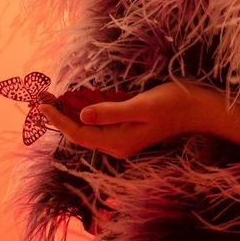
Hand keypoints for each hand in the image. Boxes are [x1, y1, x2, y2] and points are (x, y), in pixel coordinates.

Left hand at [38, 79, 204, 159]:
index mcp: (117, 142)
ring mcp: (123, 137)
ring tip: (52, 96)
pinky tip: (78, 99)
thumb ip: (111, 112)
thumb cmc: (173, 104)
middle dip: (59, 116)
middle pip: (80, 132)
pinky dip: (86, 110)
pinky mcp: (129, 128)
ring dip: (70, 112)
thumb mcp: (140, 106)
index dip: (57, 119)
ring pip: (88, 126)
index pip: (78, 133)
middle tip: (40, 96)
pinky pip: (100, 121)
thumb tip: (81, 115)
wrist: (199, 109)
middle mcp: (117, 144)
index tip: (41, 103)